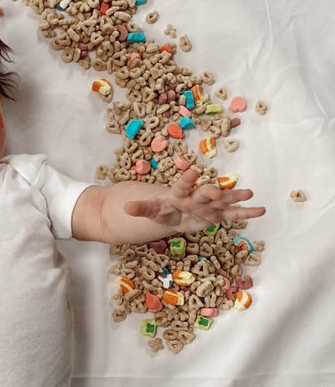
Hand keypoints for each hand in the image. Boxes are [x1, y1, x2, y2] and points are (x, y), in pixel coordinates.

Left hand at [123, 168, 265, 229]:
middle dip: (212, 191)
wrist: (174, 209)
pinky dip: (244, 213)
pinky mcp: (216, 214)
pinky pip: (231, 214)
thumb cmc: (162, 207)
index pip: (182, 185)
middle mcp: (196, 196)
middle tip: (219, 190)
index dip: (186, 179)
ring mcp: (208, 204)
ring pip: (222, 200)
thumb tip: (125, 208)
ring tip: (250, 193)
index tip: (192, 172)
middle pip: (204, 193)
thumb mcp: (150, 210)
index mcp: (179, 193)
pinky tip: (260, 210)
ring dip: (234, 197)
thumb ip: (141, 208)